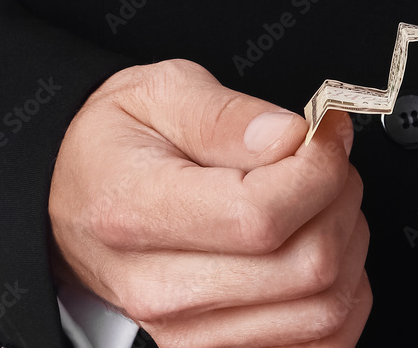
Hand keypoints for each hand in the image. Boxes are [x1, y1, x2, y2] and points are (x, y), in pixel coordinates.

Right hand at [49, 59, 370, 346]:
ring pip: (325, 311)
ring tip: (322, 201)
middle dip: (341, 199)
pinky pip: (321, 346)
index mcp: (136, 212)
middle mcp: (160, 287)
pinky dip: (343, 296)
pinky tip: (320, 248)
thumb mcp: (160, 94)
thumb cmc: (114, 146)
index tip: (326, 134)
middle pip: (307, 267)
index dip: (319, 170)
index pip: (262, 216)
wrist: (69, 196)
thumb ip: (228, 115)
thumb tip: (289, 138)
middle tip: (328, 161)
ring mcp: (189, 333)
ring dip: (348, 245)